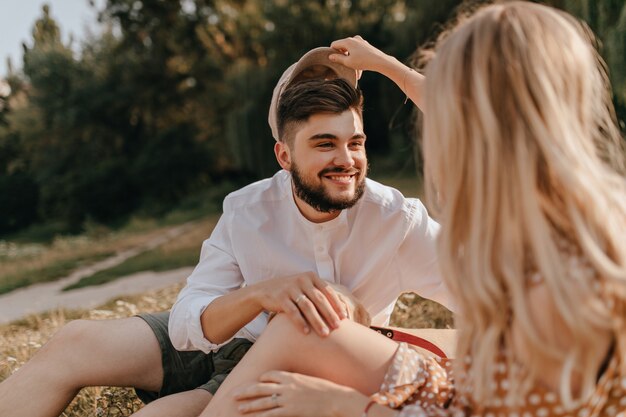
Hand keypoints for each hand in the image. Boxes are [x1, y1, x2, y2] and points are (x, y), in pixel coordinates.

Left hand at [233, 371, 366, 416]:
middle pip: (260, 387)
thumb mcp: (310, 380)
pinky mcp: (290, 411)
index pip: (270, 375)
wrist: (336, 398)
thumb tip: (294, 382)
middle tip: (234, 394)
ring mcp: (287, 399)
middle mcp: (286, 386)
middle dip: (246, 391)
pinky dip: (260, 416)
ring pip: (262, 401)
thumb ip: (299, 380)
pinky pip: (271, 414)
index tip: (256, 382)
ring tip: (239, 408)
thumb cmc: (326, 389)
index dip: (262, 379)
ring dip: (249, 405)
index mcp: (291, 375)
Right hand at [254, 272, 347, 336]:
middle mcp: (302, 280)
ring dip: (317, 321)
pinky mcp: (280, 297)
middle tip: (337, 327)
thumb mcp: (305, 287)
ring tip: (324, 334)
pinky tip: (306, 332)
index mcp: (311, 277)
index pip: (327, 291)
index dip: (336, 304)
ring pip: (307, 306)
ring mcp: (290, 288)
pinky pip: (293, 311)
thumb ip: (319, 294)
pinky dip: (300, 322)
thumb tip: (342, 309)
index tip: (344, 317)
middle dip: (330, 314)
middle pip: (319, 299)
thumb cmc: (291, 292)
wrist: (265, 291)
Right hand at [329, 36, 389, 71]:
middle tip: (344, 68)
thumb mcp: (348, 62)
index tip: (334, 61)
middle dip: (343, 57)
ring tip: (355, 72)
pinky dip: (357, 58)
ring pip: (351, 50)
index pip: (334, 45)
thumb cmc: (363, 62)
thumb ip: (338, 58)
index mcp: (348, 41)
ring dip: (351, 60)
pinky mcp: (366, 45)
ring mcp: (361, 41)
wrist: (380, 61)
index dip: (332, 53)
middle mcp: (354, 38)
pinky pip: (357, 51)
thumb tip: (330, 56)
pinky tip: (360, 68)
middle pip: (343, 47)